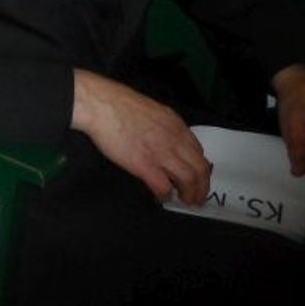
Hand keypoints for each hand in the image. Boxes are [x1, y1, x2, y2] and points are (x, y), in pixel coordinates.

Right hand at [71, 69, 211, 203]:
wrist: (102, 105)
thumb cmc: (120, 104)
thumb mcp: (153, 111)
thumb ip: (164, 127)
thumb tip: (165, 142)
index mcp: (176, 125)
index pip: (199, 152)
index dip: (200, 169)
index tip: (196, 177)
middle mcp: (175, 140)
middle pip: (200, 169)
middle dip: (202, 187)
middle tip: (196, 198)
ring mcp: (161, 153)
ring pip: (189, 180)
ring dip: (189, 194)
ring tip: (184, 201)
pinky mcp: (145, 165)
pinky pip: (164, 187)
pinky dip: (165, 196)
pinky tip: (161, 197)